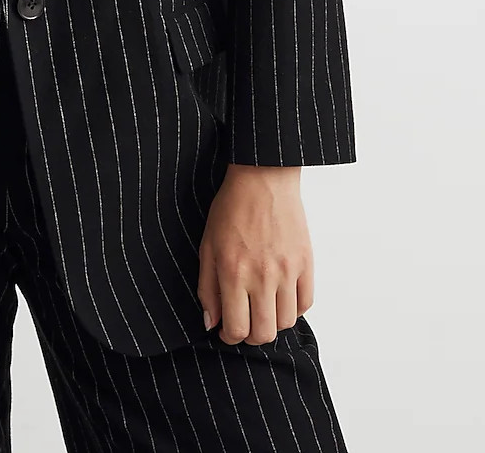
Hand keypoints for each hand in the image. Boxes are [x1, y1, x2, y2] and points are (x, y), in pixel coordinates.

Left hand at [197, 163, 312, 344]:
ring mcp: (289, 271)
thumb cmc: (231, 208)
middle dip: (250, 336)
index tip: (226, 331)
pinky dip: (292, 308)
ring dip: (271, 323)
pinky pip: (305, 304)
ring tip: (260, 308)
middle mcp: (263, 277)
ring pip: (285, 323)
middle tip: (243, 324)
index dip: (228, 336)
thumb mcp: (207, 245)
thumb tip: (211, 323)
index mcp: (234, 272)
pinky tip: (279, 297)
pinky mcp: (307, 263)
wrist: (263, 178)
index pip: (236, 328)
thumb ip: (207, 287)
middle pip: (264, 333)